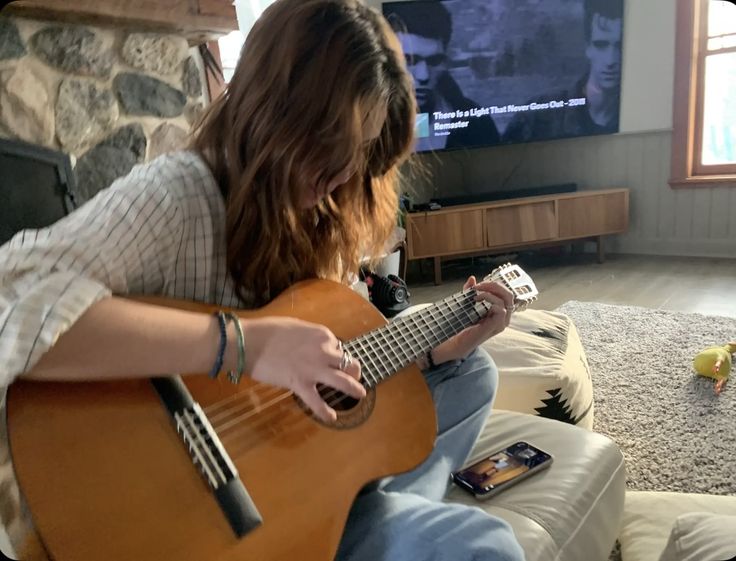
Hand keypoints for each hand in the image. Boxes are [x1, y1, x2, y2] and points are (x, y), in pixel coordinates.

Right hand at [242, 317, 363, 421]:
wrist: (249, 342)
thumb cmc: (268, 331)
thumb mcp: (296, 327)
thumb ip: (309, 338)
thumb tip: (312, 346)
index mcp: (322, 335)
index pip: (338, 346)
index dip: (334, 353)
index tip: (329, 358)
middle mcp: (324, 351)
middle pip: (349, 363)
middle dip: (353, 370)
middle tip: (353, 375)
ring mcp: (314, 369)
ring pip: (343, 381)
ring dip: (354, 388)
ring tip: (360, 394)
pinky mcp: (301, 384)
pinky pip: (317, 402)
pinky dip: (325, 412)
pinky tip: (331, 418)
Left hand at [433, 276, 514, 362]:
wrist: (455, 342)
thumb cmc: (462, 325)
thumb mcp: (466, 303)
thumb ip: (470, 291)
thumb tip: (472, 278)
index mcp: (499, 312)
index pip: (505, 293)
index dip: (493, 285)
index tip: (478, 284)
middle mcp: (504, 317)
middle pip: (509, 294)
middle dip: (494, 286)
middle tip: (479, 286)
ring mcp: (501, 323)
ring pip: (505, 299)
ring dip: (489, 292)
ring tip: (475, 294)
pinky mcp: (496, 326)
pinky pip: (500, 309)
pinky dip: (489, 300)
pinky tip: (477, 301)